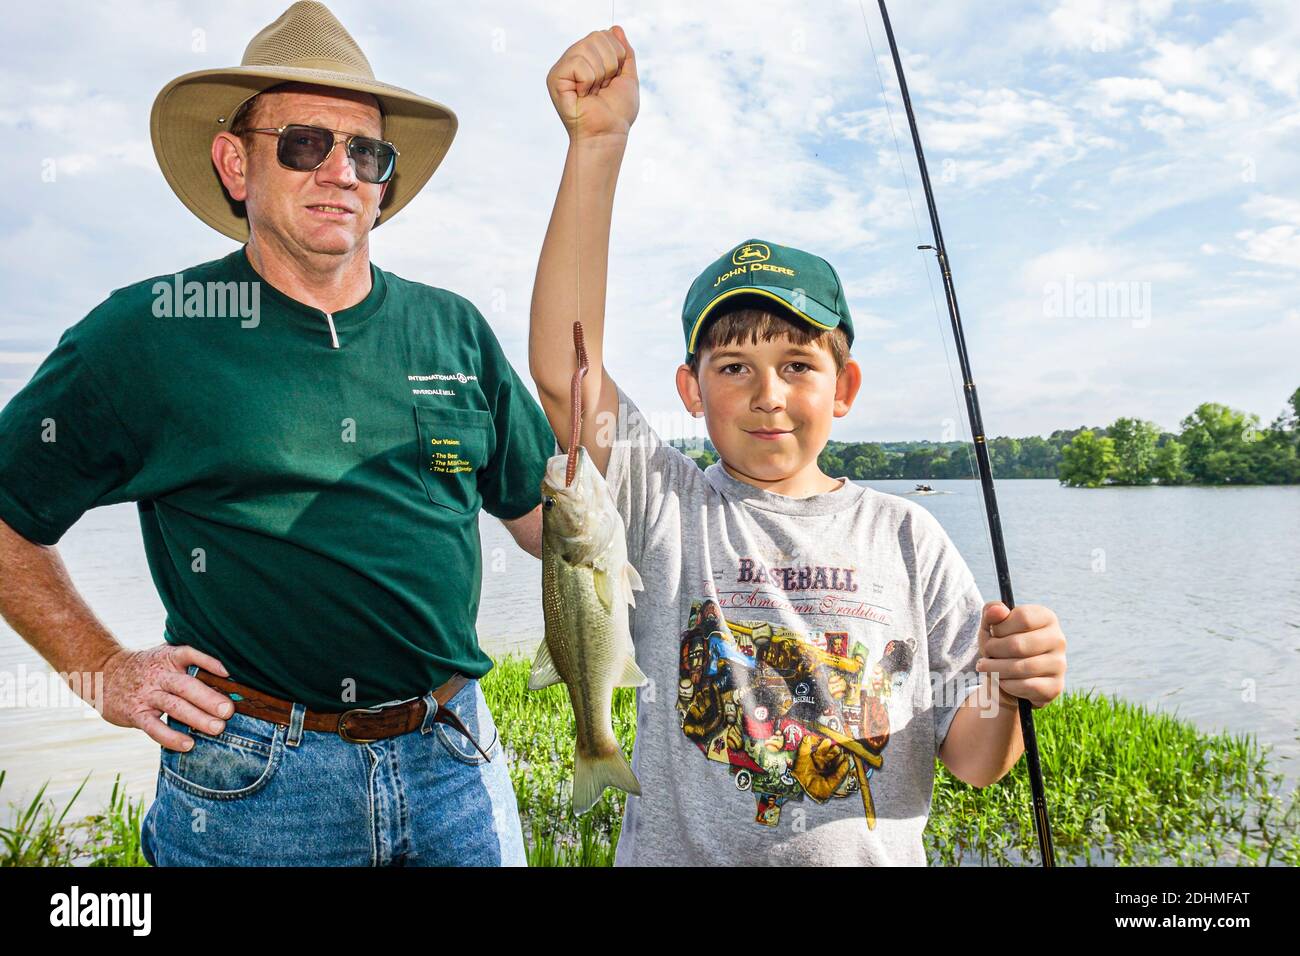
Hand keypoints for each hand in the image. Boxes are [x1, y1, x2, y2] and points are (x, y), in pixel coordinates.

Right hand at [100, 644, 236, 750]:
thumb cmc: (146, 668)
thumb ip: (188, 663)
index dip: (208, 661)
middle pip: (186, 686)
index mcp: (168, 658)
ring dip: (197, 718)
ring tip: (217, 728)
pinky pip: (154, 727)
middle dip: (209, 698)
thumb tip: (227, 677)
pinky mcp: (135, 713)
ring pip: (174, 706)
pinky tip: (188, 744)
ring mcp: (146, 695)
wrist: (103, 673)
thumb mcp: (163, 657)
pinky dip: (171, 737)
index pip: (189, 654)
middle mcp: (158, 675)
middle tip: (229, 711)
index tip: (227, 672)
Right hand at [547, 25, 639, 141]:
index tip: (612, 80)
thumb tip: (615, 28)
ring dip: (599, 74)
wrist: (607, 134)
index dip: (617, 56)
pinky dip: (587, 80)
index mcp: (589, 59)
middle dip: (610, 64)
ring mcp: (563, 68)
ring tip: (593, 92)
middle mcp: (574, 60)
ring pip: (587, 47)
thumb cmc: (617, 112)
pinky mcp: (555, 77)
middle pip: (597, 36)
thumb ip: (624, 52)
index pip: (605, 34)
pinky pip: (578, 62)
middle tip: (603, 87)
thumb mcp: (628, 77)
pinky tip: (583, 95)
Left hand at [975, 602, 1065, 709]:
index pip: (1023, 618)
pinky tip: (1001, 681)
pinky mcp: (1055, 686)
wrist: (1010, 678)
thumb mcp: (992, 626)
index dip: (1000, 627)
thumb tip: (997, 610)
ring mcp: (1059, 664)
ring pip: (1022, 667)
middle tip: (984, 654)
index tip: (992, 633)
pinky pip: (1027, 686)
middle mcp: (1058, 639)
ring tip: (985, 667)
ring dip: (996, 669)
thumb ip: (992, 613)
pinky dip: (1007, 684)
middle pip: (1019, 644)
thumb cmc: (1001, 645)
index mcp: (1046, 617)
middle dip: (994, 650)